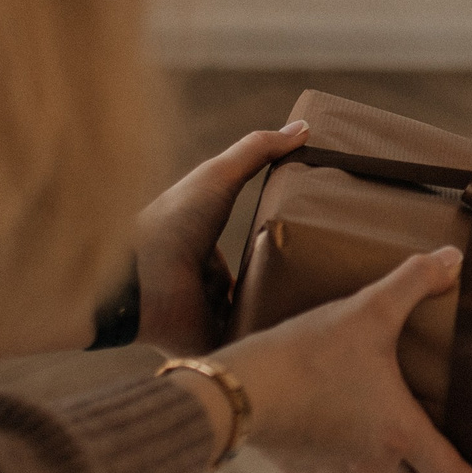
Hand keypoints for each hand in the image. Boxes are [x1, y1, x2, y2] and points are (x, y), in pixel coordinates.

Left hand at [134, 123, 306, 353]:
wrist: (140, 277)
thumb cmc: (172, 219)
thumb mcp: (219, 176)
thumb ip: (258, 150)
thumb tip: (304, 127)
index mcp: (205, 252)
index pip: (251, 253)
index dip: (280, 249)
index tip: (316, 245)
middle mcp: (206, 288)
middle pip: (257, 289)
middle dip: (288, 286)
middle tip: (331, 280)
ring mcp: (208, 319)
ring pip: (256, 319)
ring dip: (283, 316)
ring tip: (328, 310)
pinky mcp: (212, 345)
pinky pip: (248, 345)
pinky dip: (271, 341)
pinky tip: (305, 335)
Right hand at [213, 245, 471, 472]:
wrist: (241, 391)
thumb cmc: (311, 353)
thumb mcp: (369, 309)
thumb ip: (413, 281)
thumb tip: (455, 258)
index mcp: (400, 432)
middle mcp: (372, 462)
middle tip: (437, 461)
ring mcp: (333, 470)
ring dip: (383, 466)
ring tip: (382, 439)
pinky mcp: (298, 469)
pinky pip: (328, 472)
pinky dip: (338, 459)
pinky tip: (330, 432)